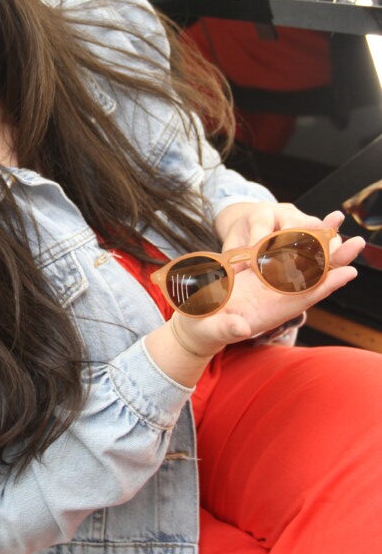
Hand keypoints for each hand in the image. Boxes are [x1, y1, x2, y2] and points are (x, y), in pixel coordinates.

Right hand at [176, 202, 364, 356]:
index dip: (326, 285)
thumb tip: (240, 328)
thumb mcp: (211, 330)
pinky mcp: (255, 271)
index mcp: (268, 311)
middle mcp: (274, 295)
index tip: (349, 272)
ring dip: (318, 243)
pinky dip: (295, 241)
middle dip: (333, 259)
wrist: (196, 323)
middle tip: (357, 242)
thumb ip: (226, 329)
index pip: (303, 297)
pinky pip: (279, 253)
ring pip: (298, 260)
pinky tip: (309, 226)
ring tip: (336, 223)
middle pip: (309, 275)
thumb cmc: (203, 329)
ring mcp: (266, 282)